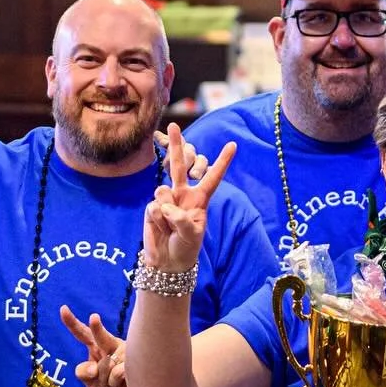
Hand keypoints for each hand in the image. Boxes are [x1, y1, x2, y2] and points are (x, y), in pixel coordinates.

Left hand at [63, 305, 132, 386]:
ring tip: (114, 384)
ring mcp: (124, 351)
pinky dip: (115, 384)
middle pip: (101, 337)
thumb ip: (84, 374)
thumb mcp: (91, 384)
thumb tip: (94, 369)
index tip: (63, 308)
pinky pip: (117, 374)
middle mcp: (110, 345)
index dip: (72, 322)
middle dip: (97, 328)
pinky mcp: (135, 360)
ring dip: (106, 380)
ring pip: (107, 365)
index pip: (83, 333)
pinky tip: (124, 383)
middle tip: (94, 317)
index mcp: (96, 347)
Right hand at [143, 123, 234, 273]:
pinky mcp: (152, 208)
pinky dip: (158, 221)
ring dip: (167, 213)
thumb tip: (165, 206)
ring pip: (163, 192)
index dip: (223, 161)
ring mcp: (166, 200)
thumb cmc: (186, 246)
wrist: (167, 260)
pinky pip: (154, 208)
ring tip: (170, 227)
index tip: (233, 144)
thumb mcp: (193, 236)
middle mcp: (183, 194)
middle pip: (179, 166)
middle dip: (176, 146)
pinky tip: (160, 229)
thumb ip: (182, 220)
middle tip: (173, 126)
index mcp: (200, 199)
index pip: (213, 177)